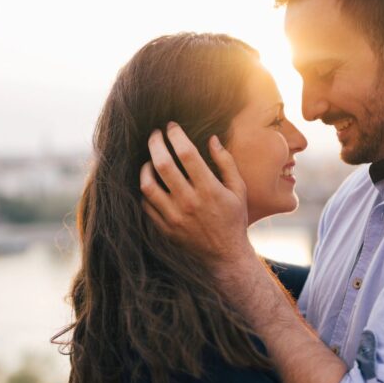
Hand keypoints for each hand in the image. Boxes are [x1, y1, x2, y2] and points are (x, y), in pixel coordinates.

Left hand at [139, 123, 252, 272]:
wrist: (225, 256)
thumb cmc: (233, 219)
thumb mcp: (238, 190)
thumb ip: (226, 163)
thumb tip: (212, 139)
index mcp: (209, 189)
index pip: (186, 153)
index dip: (176, 135)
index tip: (171, 126)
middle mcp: (189, 202)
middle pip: (163, 164)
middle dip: (155, 143)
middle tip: (154, 134)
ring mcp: (174, 216)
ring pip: (148, 185)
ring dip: (145, 166)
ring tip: (149, 159)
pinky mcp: (164, 228)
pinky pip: (146, 204)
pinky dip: (144, 189)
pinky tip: (150, 181)